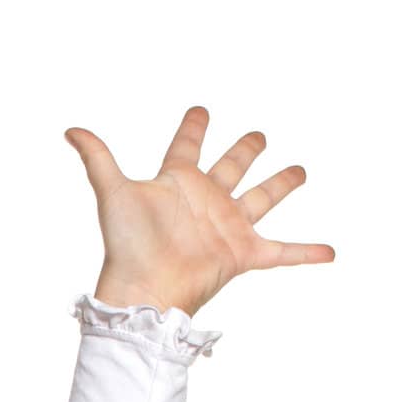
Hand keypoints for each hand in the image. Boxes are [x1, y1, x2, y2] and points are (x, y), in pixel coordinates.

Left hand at [65, 105, 333, 317]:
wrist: (143, 290)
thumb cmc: (127, 245)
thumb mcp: (114, 193)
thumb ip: (97, 158)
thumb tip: (70, 129)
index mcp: (178, 182)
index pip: (187, 144)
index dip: (193, 127)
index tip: (199, 111)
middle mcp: (206, 200)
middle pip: (233, 166)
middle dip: (246, 150)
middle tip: (259, 135)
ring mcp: (227, 226)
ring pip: (263, 197)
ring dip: (282, 184)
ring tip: (300, 171)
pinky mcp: (242, 254)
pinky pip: (282, 252)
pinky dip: (307, 253)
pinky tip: (331, 253)